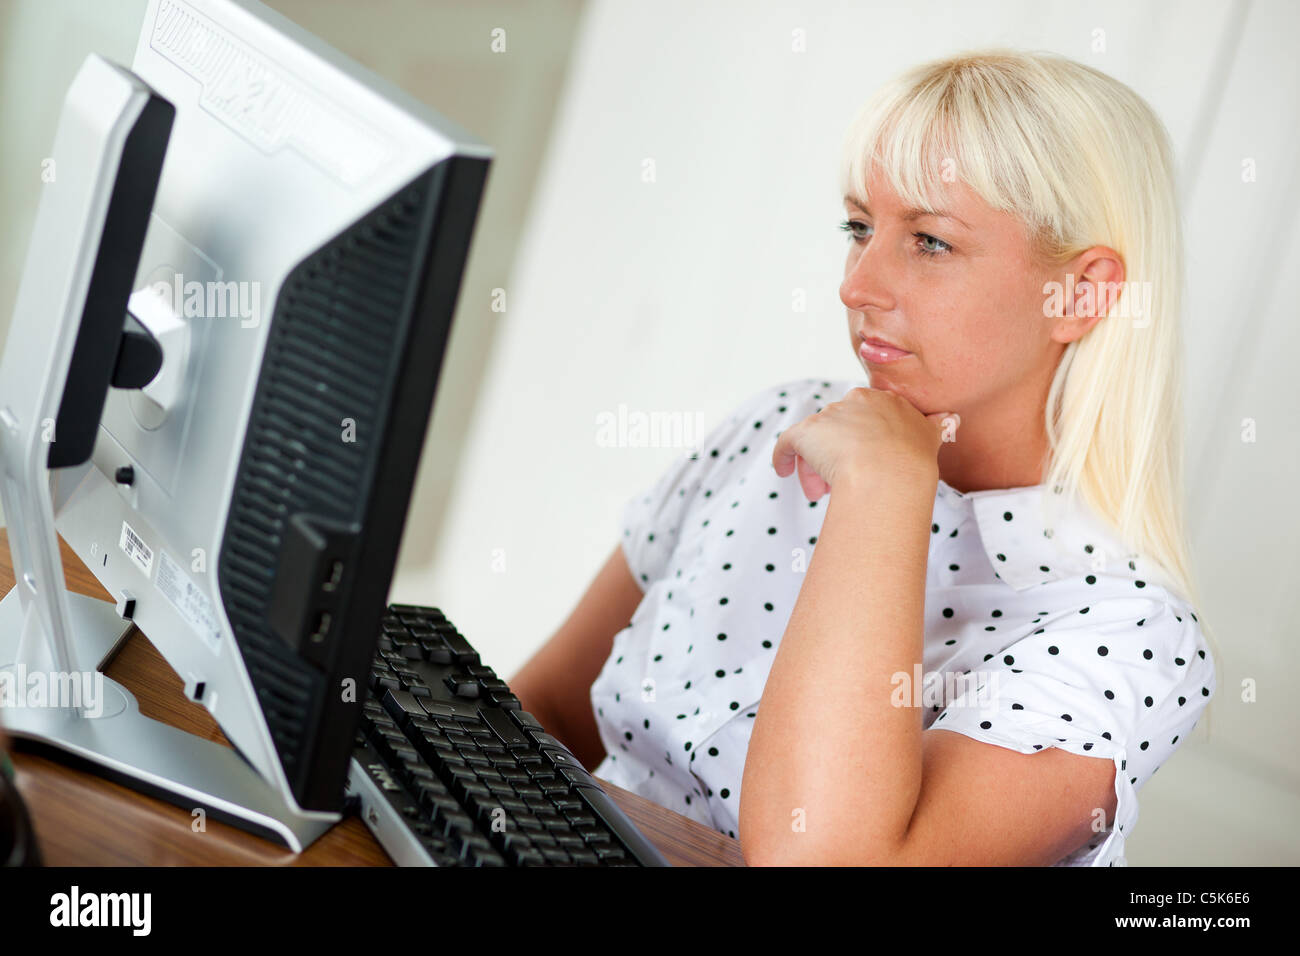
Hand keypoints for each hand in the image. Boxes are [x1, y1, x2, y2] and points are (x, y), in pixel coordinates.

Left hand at [771, 388, 957, 500]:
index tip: (864, 465)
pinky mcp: (806, 433)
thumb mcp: (932, 438)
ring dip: (816, 466)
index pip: (866, 419)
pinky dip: (783, 457)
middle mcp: (855, 402)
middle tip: (838, 484)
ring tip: (820, 492)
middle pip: (839, 430)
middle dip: (838, 457)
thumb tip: (950, 417)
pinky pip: (788, 442)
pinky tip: (782, 471)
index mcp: (885, 401)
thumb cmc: (913, 464)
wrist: (891, 474)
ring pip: (816, 440)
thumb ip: (936, 426)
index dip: (863, 445)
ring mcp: (830, 416)